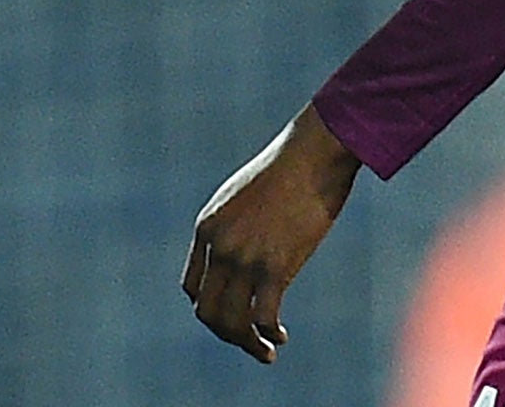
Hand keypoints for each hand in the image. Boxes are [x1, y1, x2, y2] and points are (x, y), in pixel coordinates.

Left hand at [182, 104, 361, 364]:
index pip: (191, 287)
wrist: (313, 152)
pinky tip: (281, 336)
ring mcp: (244, 257)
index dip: (209, 308)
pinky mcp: (274, 265)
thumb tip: (244, 249)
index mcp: (207, 227)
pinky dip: (269, 335)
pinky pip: (262, 318)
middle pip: (207, 311)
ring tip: (266, 352)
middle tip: (249, 343)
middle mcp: (218, 246)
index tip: (231, 316)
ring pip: (231, 322)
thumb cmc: (288, 169)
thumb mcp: (245, 195)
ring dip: (247, 344)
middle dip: (226, 334)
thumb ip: (235, 225)